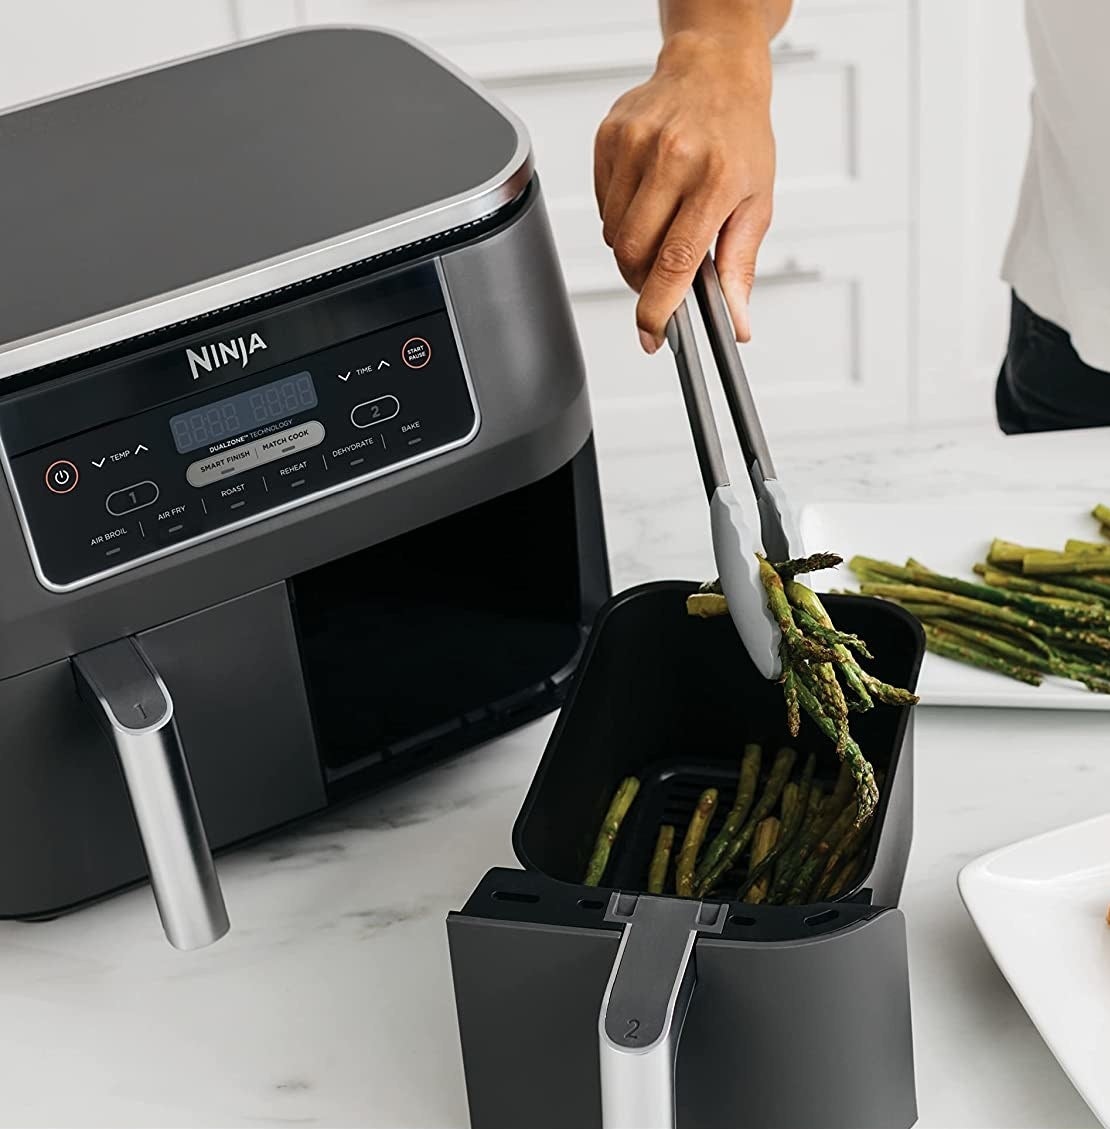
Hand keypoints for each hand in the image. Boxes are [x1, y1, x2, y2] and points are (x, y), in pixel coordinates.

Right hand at [594, 29, 775, 351]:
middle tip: (662, 276)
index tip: (652, 334)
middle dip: (643, 280)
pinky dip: (619, 217)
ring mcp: (635, 145)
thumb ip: (740, 268)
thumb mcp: (756, 202)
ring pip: (613, 234)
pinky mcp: (610, 138)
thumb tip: (737, 322)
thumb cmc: (739, 136)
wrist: (714, 71)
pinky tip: (645, 198)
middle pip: (634, 253)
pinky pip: (603, 206)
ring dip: (631, 249)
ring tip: (660, 225)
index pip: (675, 261)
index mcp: (714, 178)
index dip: (658, 307)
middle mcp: (672, 157)